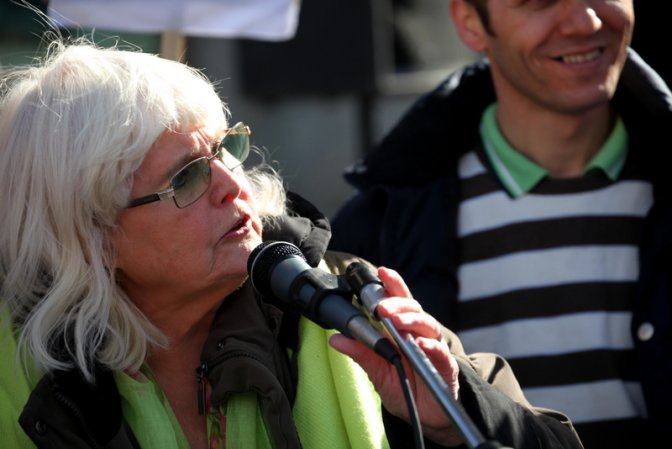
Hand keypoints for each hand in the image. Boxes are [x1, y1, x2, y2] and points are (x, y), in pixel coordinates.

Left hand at [329, 267, 462, 445]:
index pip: (398, 302)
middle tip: (380, 306)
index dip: (392, 285)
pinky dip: (432, 347)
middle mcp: (419, 335)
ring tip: (396, 321)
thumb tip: (335, 338)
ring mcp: (434, 349)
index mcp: (402, 332)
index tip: (381, 271)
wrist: (428, 418)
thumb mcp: (377, 372)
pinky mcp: (447, 368)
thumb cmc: (406, 388)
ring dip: (412, 320)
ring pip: (428, 326)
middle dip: (397, 303)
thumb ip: (361, 353)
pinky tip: (420, 344)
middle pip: (413, 309)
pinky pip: (442, 354)